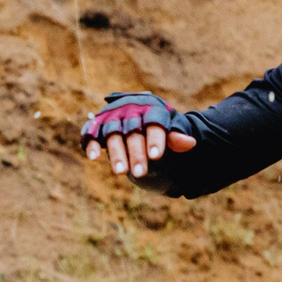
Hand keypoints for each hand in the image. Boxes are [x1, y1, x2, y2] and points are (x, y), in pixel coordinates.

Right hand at [81, 91, 196, 179]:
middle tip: (140, 173)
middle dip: (136, 153)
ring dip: (116, 153)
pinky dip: (91, 144)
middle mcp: (130, 110)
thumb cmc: (158, 126)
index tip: (156, 156)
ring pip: (113, 135)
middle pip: (133, 132)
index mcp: (151, 108)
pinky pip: (92, 134)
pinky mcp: (97, 125)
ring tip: (121, 172)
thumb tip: (191, 143)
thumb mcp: (170, 130)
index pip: (154, 123)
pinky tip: (94, 157)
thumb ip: (176, 137)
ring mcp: (112, 117)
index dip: (155, 139)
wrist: (139, 116)